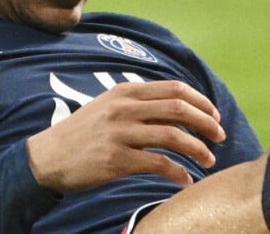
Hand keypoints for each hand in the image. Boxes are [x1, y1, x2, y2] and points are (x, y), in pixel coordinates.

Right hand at [26, 80, 225, 192]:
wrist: (49, 156)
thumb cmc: (84, 132)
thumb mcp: (108, 106)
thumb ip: (138, 103)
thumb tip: (176, 108)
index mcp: (125, 91)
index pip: (173, 89)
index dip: (200, 101)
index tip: (214, 115)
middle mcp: (124, 107)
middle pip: (178, 108)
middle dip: (206, 122)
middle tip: (220, 136)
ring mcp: (120, 132)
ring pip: (173, 136)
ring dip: (198, 149)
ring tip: (209, 160)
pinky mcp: (116, 159)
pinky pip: (158, 164)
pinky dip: (178, 173)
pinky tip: (185, 181)